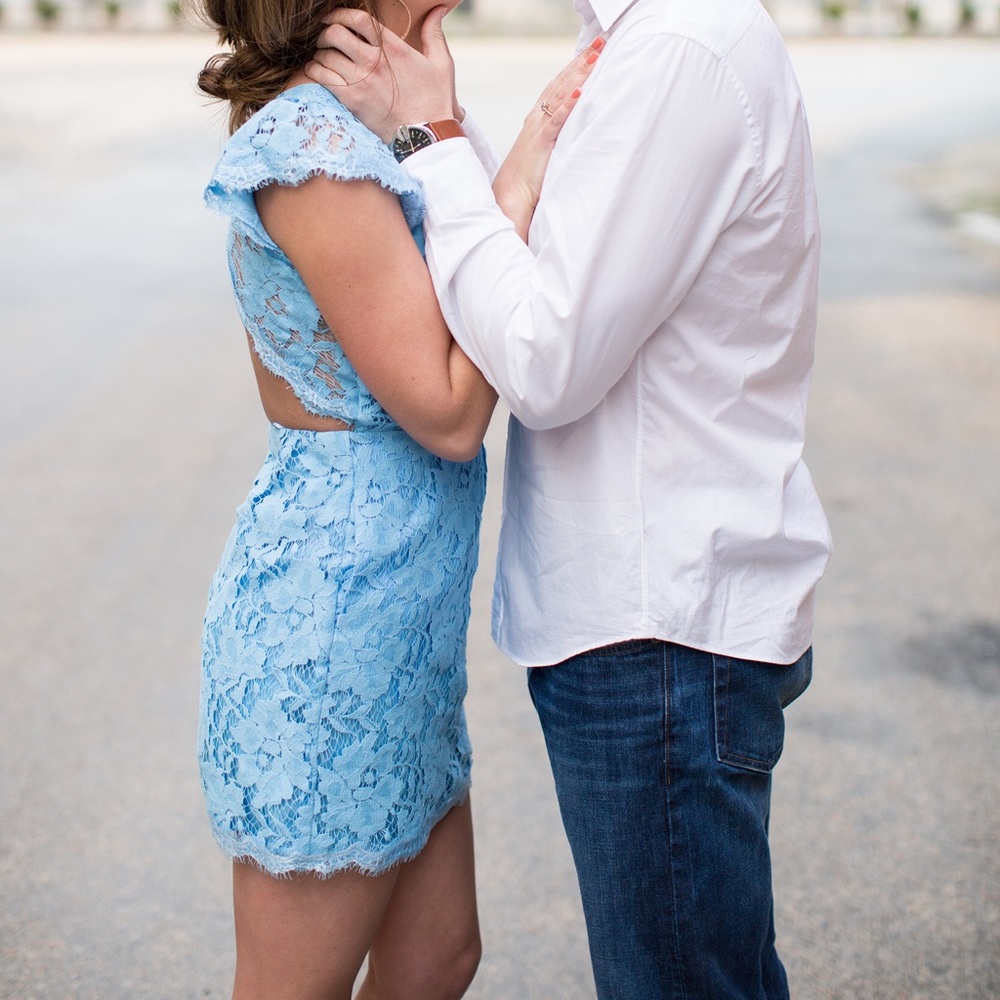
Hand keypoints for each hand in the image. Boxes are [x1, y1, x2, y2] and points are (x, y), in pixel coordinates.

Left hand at [305, 6, 457, 142]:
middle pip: (335, 33)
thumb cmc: (435, 101)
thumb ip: (434, 33)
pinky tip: (318, 72)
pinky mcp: (352, 101)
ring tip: (324, 58)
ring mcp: (361, 81)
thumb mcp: (441, 64)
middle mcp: (374, 61)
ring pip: (325, 55)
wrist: (427, 136)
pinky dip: (315, 71)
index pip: (358, 18)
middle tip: (327, 39)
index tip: (334, 18)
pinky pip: (322, 77)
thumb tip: (438, 10)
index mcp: (393, 48)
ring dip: (320, 54)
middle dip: (326, 32)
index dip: (340, 14)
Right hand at [493, 37, 603, 240]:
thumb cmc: (527, 179)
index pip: (558, 87)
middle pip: (561, 83)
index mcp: (537, 120)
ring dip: (578, 75)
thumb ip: (555, 139)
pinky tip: (578, 91)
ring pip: (560, 95)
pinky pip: (555, 121)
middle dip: (581, 62)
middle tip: (600, 42)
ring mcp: (537, 129)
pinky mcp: (540, 143)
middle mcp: (536, 119)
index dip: (574, 68)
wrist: (510, 196)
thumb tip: (572, 132)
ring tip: (595, 57)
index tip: (592, 52)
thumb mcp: (543, 153)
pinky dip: (567, 105)